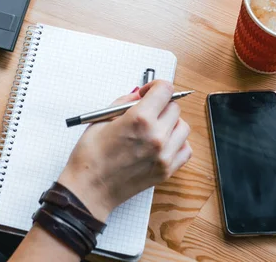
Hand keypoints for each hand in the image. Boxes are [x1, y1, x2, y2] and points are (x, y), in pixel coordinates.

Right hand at [58, 80, 191, 220]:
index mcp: (139, 119)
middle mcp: (156, 136)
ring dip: (171, 124)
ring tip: (153, 129)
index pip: (165, 89)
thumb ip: (124, 102)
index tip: (149, 92)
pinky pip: (186, 149)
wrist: (89, 188)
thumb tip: (140, 94)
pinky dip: (177, 143)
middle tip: (147, 111)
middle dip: (161, 105)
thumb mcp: (101, 120)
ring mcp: (164, 154)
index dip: (156, 86)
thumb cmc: (90, 156)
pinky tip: (162, 143)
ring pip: (183, 127)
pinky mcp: (167, 170)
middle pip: (175, 107)